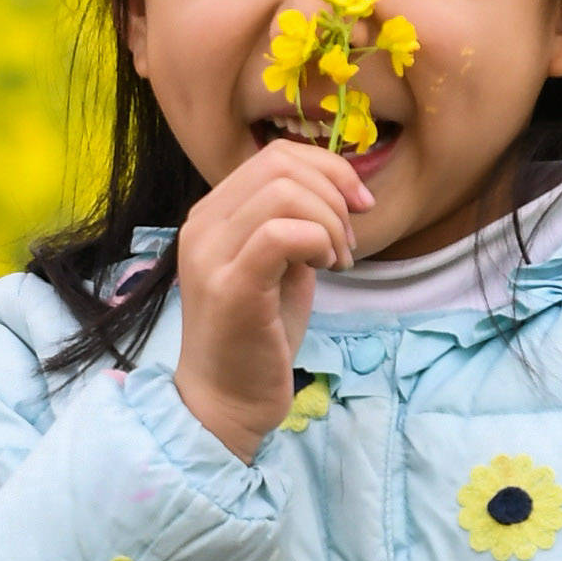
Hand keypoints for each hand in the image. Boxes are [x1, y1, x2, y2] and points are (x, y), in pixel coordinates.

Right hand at [169, 136, 368, 453]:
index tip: (359, 207)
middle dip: (334, 195)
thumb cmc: (256, 339)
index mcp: (213, 215)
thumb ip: (295, 224)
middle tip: (347, 246)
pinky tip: (325, 270)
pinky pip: (281, 233)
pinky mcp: (230, 286)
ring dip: (330, 222)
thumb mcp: (280, 267)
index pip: (274, 157)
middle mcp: (202, 225)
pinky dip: (318, 242)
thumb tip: (336, 192)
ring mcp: (210, 254)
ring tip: (337, 262)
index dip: (329, 169)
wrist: (225, 403)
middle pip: (281, 165)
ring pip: (283, 193)